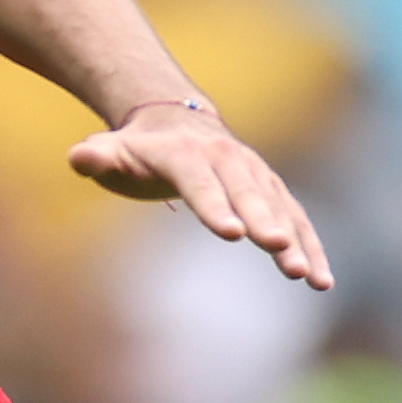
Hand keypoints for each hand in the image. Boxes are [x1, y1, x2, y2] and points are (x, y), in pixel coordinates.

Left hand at [67, 104, 333, 289]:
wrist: (174, 122)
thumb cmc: (137, 149)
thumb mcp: (110, 150)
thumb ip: (95, 156)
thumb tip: (80, 157)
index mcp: (186, 154)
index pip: (200, 182)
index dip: (215, 206)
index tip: (231, 233)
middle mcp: (228, 160)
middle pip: (248, 194)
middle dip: (264, 221)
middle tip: (278, 248)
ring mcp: (255, 175)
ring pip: (280, 209)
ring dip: (296, 240)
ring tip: (307, 276)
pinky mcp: (273, 192)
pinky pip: (297, 219)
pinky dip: (311, 246)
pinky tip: (322, 280)